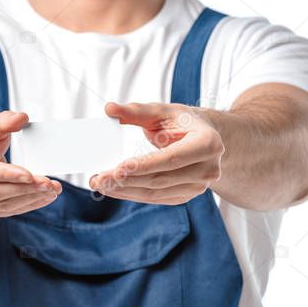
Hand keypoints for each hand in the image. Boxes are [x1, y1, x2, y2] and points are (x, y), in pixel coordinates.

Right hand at [0, 110, 61, 216]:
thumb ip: (2, 122)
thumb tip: (21, 118)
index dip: (5, 174)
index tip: (29, 174)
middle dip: (23, 189)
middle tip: (47, 183)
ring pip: (0, 206)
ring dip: (29, 199)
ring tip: (51, 190)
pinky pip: (5, 211)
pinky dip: (26, 204)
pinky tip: (42, 197)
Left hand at [89, 102, 223, 204]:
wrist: (204, 139)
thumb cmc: (183, 122)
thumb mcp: (163, 111)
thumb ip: (136, 110)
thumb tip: (110, 109)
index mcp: (208, 144)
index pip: (171, 158)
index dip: (144, 165)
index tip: (118, 168)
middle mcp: (208, 169)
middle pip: (161, 179)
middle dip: (127, 180)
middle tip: (99, 178)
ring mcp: (199, 187)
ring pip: (156, 193)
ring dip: (125, 190)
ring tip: (100, 184)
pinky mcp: (186, 196)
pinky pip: (156, 198)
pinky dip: (133, 194)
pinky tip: (114, 188)